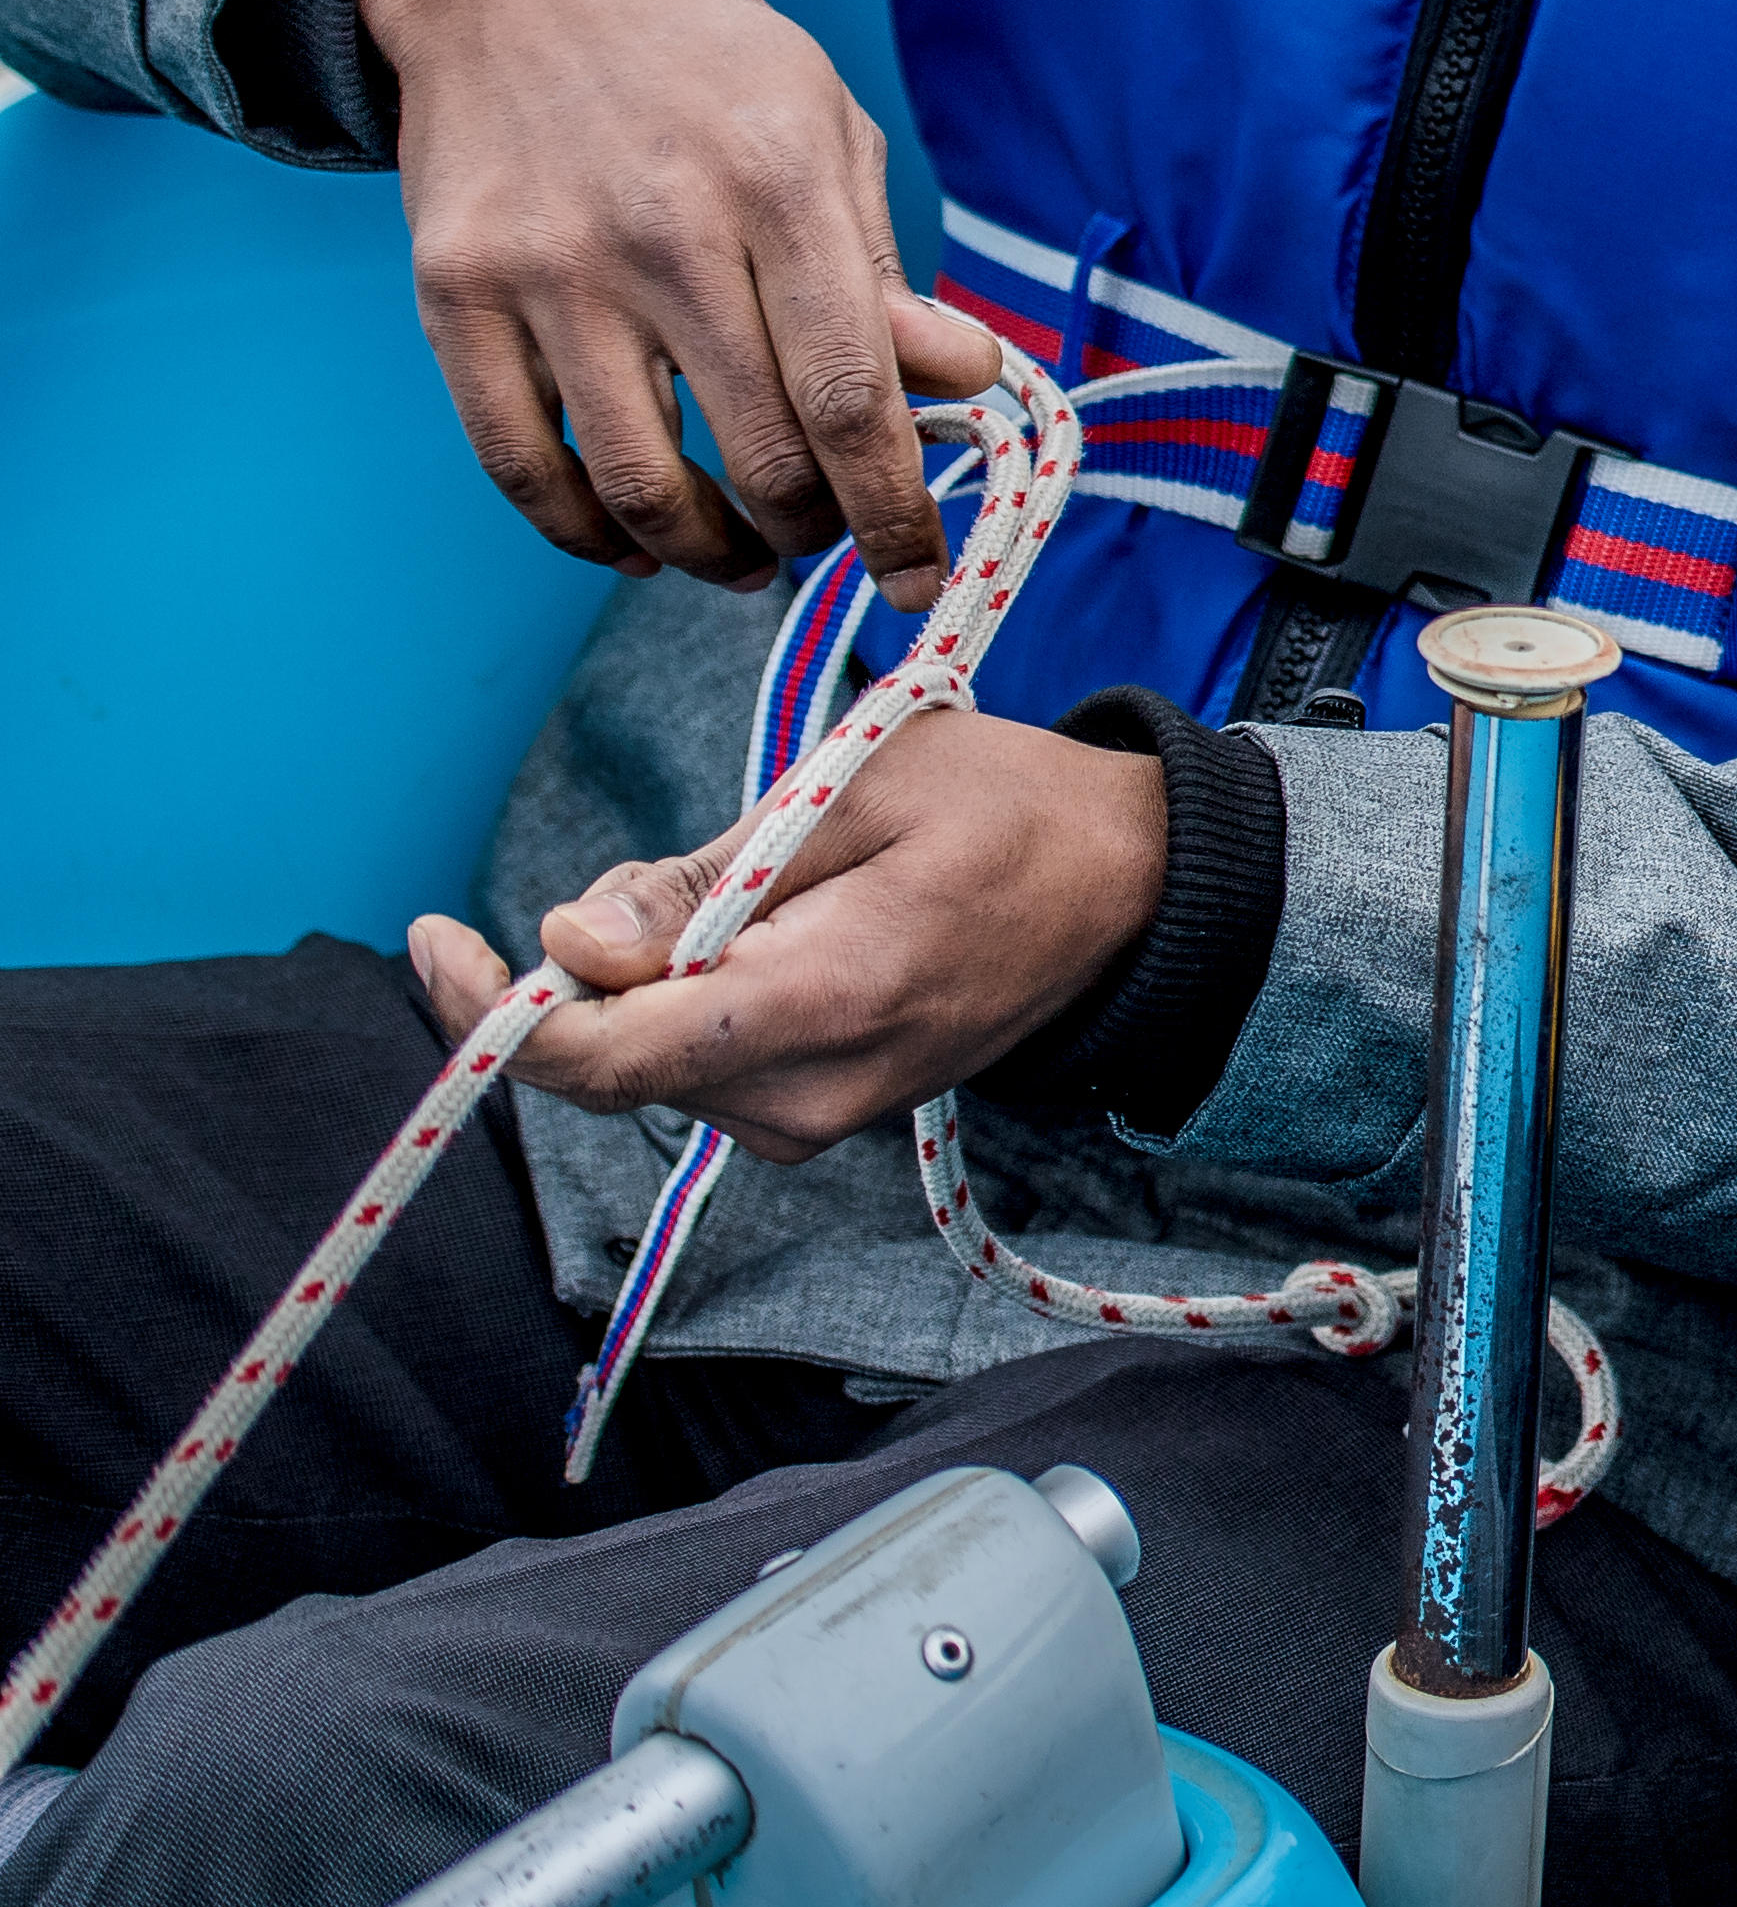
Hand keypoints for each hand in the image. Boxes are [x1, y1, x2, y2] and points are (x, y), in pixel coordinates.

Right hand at [361, 0, 997, 607]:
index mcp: (777, 180)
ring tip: (744, 557)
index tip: (922, 580)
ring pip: (633, 483)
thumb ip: (883, 267)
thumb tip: (965, 381)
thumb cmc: (699, 61)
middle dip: (812, 530)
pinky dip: (581, 532)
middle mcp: (660, 229)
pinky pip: (517, 463)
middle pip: (756, 452)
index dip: (894, 509)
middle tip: (828, 538)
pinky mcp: (450, 292)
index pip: (853, 391)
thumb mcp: (824, 127)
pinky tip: (632, 542)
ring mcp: (543, 266)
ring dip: (705, 553)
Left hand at [406, 705, 1166, 1162]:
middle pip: (615, 1061)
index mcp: (823, 1001)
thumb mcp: (856, 787)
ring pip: (653, 1066)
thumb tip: (566, 945)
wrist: (1134, 886)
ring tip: (746, 885)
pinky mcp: (827, 1115)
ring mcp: (824, 1119)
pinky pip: (705, 1071)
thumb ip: (706, 876)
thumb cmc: (1007, 809)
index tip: (432, 936)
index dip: (493, 1010)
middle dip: (583, 969)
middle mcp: (813, 1094)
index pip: (606, 1057)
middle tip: (658, 866)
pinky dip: (687, 1003)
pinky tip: (754, 933)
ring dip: (642, 981)